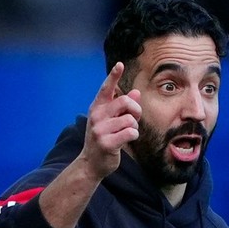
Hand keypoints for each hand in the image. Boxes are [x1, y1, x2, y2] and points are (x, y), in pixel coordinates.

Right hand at [80, 63, 140, 179]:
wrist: (92, 163)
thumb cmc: (105, 139)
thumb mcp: (112, 121)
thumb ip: (124, 108)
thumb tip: (136, 93)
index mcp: (97, 108)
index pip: (106, 88)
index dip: (113, 76)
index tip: (120, 65)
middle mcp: (96, 115)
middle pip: (125, 102)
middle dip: (136, 110)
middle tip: (134, 119)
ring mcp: (100, 129)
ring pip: (130, 120)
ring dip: (134, 127)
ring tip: (126, 133)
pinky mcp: (107, 142)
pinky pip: (130, 132)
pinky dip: (133, 136)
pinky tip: (126, 140)